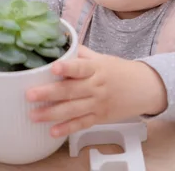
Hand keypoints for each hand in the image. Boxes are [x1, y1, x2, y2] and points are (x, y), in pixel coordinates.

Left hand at [25, 45, 167, 137]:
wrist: (144, 88)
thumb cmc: (120, 71)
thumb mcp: (102, 58)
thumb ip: (80, 53)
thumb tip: (60, 42)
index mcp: (96, 68)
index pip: (80, 67)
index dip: (67, 68)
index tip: (53, 67)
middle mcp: (96, 86)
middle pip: (71, 91)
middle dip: (49, 93)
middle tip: (29, 94)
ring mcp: (98, 103)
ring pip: (73, 110)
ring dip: (52, 113)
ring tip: (33, 115)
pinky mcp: (100, 117)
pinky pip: (82, 124)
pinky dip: (67, 128)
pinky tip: (53, 131)